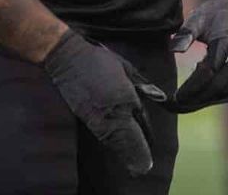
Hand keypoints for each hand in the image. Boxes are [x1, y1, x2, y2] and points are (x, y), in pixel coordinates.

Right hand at [42, 29, 165, 177]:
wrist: (67, 60)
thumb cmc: (99, 61)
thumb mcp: (127, 68)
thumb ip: (144, 86)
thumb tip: (160, 97)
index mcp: (124, 100)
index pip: (137, 132)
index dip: (143, 150)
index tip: (148, 163)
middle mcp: (111, 115)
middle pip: (126, 145)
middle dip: (136, 156)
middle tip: (143, 168)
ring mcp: (96, 120)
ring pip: (114, 145)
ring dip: (125, 154)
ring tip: (133, 164)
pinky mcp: (85, 120)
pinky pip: (104, 138)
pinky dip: (114, 146)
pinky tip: (118, 149)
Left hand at [167, 0, 227, 112]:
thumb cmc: (212, 12)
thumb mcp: (197, 19)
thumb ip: (186, 34)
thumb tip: (174, 50)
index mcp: (227, 45)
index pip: (209, 74)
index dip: (192, 88)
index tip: (175, 96)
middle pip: (217, 87)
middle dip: (196, 99)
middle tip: (175, 105)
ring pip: (224, 92)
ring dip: (204, 100)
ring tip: (184, 104)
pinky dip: (213, 96)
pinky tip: (197, 96)